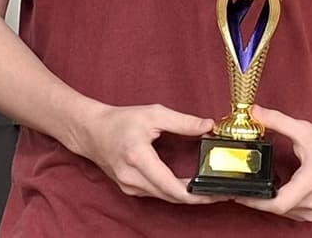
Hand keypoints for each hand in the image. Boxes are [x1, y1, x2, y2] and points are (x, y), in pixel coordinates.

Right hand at [71, 102, 214, 202]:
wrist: (91, 131)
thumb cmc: (120, 121)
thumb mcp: (155, 114)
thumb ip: (183, 121)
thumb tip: (208, 126)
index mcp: (138, 158)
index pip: (169, 184)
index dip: (193, 193)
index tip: (212, 192)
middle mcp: (132, 177)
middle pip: (169, 196)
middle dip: (196, 197)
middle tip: (220, 192)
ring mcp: (128, 186)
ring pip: (163, 197)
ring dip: (186, 196)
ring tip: (209, 190)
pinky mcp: (129, 188)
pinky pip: (156, 194)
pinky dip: (173, 192)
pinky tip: (188, 186)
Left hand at [232, 108, 311, 220]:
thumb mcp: (303, 130)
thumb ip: (277, 121)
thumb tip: (256, 113)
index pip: (279, 202)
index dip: (257, 201)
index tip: (241, 194)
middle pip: (277, 209)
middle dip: (259, 199)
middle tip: (243, 189)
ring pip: (283, 213)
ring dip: (269, 203)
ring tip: (259, 189)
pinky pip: (290, 214)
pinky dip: (281, 204)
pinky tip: (276, 192)